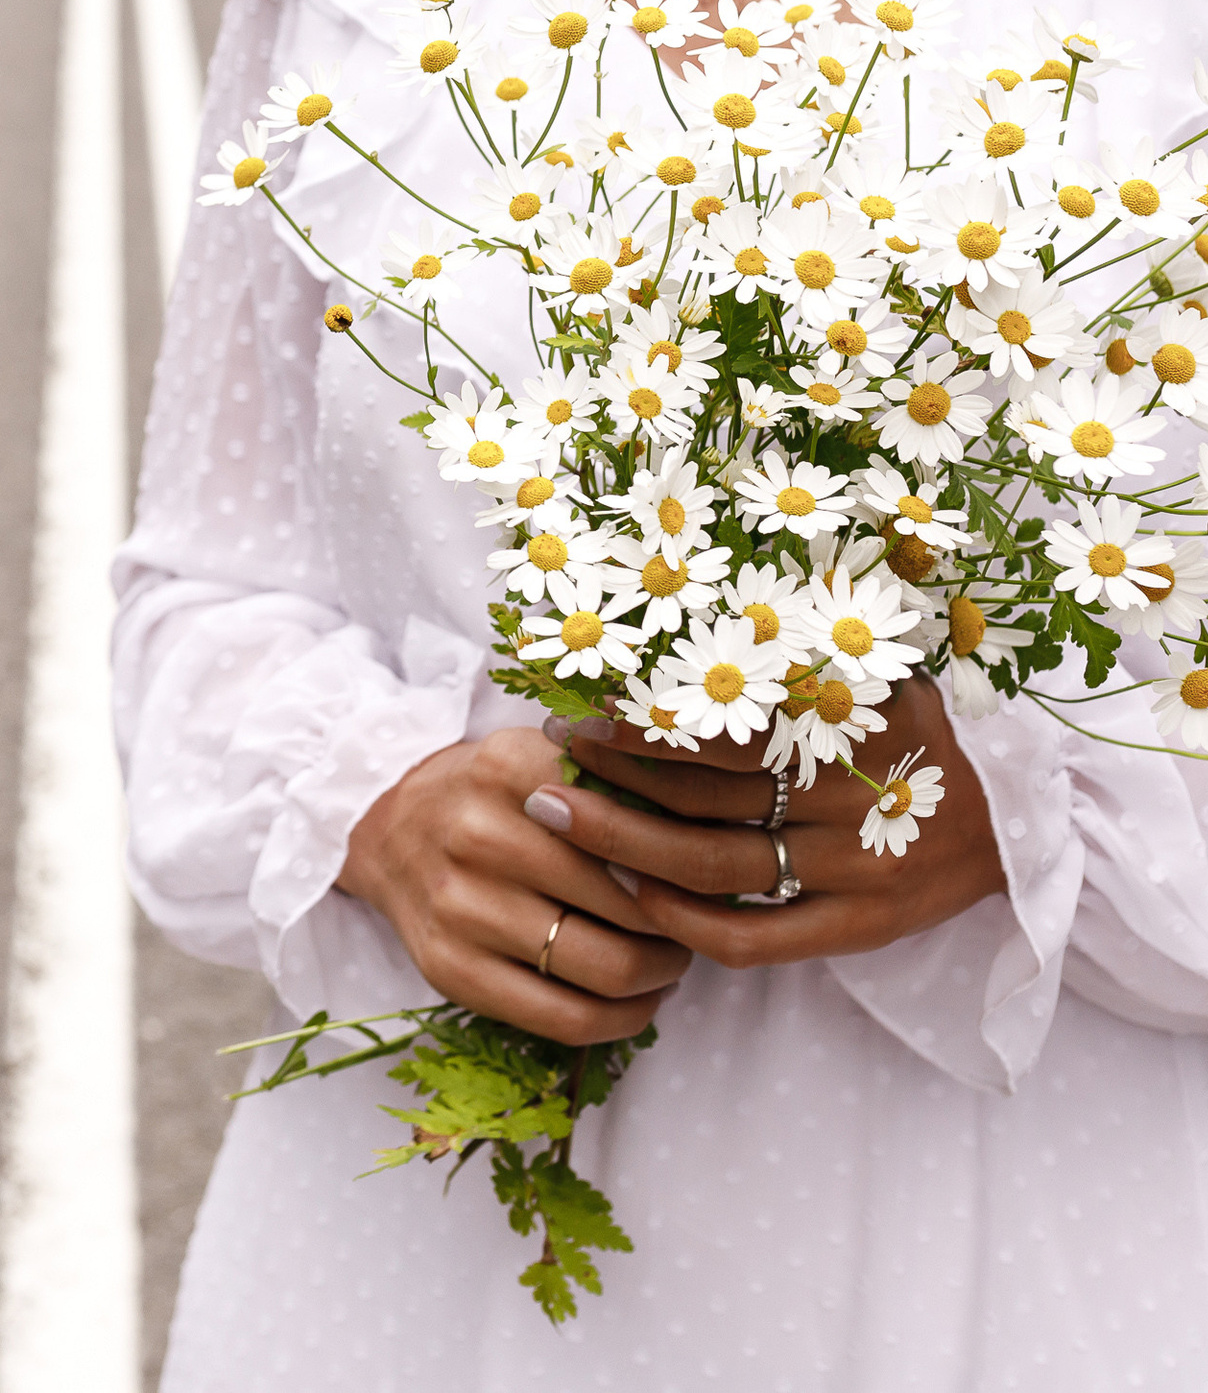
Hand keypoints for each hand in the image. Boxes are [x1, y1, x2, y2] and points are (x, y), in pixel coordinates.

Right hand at [338, 726, 694, 1043]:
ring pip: (608, 968)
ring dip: (660, 973)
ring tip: (667, 958)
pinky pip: (567, 1019)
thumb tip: (716, 832)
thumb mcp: (542, 755)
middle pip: (634, 904)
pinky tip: (635, 998)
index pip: (638, 825)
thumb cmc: (492, 795)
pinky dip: (623, 1018)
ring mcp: (460, 907)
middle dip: (683, 922)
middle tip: (696, 920)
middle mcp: (479, 834)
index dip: (690, 857)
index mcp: (509, 768)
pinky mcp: (449, 969)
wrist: (387, 828)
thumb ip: (615, 779)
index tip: (707, 865)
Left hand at [524, 678, 1006, 967]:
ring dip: (627, 843)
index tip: (577, 708)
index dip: (638, 723)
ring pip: (716, 864)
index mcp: (843, 724)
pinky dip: (689, 924)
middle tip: (545, 760)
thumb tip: (673, 624)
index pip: (718, 726)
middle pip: (700, 797)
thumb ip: (786, 657)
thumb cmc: (916, 726)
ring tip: (562, 817)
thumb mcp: (868, 671)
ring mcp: (853, 869)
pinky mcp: (860, 926)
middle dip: (611, 780)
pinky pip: (759, 938)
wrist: (1018, 814)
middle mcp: (845, 797)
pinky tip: (633, 898)